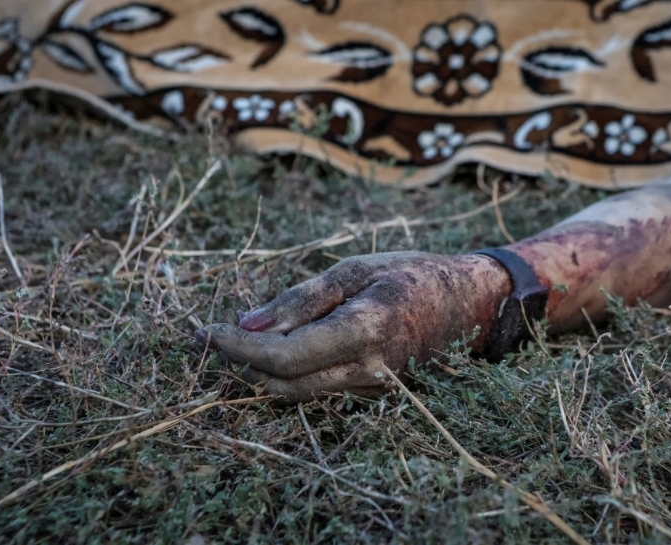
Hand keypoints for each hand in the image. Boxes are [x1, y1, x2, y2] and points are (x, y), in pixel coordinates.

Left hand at [196, 251, 510, 401]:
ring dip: (264, 369)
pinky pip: (320, 387)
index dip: (238, 347)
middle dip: (243, 363)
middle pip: (284, 384)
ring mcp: (372, 388)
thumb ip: (300, 299)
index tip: (205, 331)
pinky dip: (292, 371)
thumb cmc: (410, 273)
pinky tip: (286, 343)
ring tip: (244, 336)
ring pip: (299, 392)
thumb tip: (248, 323)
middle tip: (216, 335)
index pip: (284, 355)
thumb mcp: (353, 270)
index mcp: (364, 331)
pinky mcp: (373, 393)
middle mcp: (368, 370)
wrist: (465, 302)